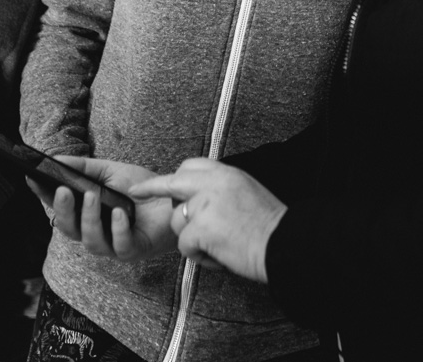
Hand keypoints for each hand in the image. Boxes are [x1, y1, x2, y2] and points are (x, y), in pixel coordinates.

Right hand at [45, 156, 179, 261]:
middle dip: (64, 211)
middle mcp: (96, 232)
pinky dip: (117, 229)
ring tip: (92, 196)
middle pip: (70, 230)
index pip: (60, 208)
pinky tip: (119, 214)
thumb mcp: (109, 172)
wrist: (173, 198)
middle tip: (63, 190)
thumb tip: (54, 159)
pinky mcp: (133, 250)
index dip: (45, 197)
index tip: (33, 180)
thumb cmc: (140, 189)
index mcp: (87, 214)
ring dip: (89, 219)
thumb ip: (83, 168)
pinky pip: (120, 246)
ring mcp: (113, 244)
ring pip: (91, 241)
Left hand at [130, 159, 286, 283]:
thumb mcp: (247, 192)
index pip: (190, 166)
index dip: (171, 177)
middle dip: (154, 189)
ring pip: (178, 221)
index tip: (153, 181)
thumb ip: (222, 190)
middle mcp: (214, 183)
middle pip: (173, 183)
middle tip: (137, 193)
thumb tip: (200, 196)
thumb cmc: (270, 227)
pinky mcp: (201, 228)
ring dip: (192, 238)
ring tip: (218, 245)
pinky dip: (200, 256)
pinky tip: (220, 256)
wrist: (285, 245)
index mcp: (227, 173)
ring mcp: (205, 204)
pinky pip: (185, 246)